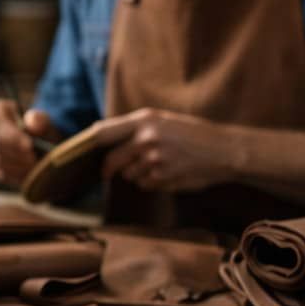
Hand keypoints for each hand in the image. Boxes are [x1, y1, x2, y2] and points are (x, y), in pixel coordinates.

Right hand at [0, 98, 59, 186]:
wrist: (35, 144)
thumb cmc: (37, 129)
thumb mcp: (42, 122)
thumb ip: (39, 120)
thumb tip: (32, 120)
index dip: (11, 135)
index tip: (29, 146)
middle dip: (16, 153)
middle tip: (34, 160)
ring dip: (17, 166)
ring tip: (34, 167)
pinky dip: (14, 176)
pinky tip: (27, 174)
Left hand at [94, 108, 240, 192]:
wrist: (225, 150)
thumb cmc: (192, 134)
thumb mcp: (163, 121)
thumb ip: (135, 129)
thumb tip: (100, 139)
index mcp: (144, 120)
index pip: (102, 133)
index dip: (86, 144)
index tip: (78, 152)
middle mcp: (146, 138)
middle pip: (111, 160)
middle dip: (109, 168)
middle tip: (109, 171)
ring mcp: (154, 160)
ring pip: (128, 175)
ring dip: (136, 174)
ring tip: (158, 164)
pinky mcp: (162, 178)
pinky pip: (144, 185)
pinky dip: (150, 182)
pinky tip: (168, 173)